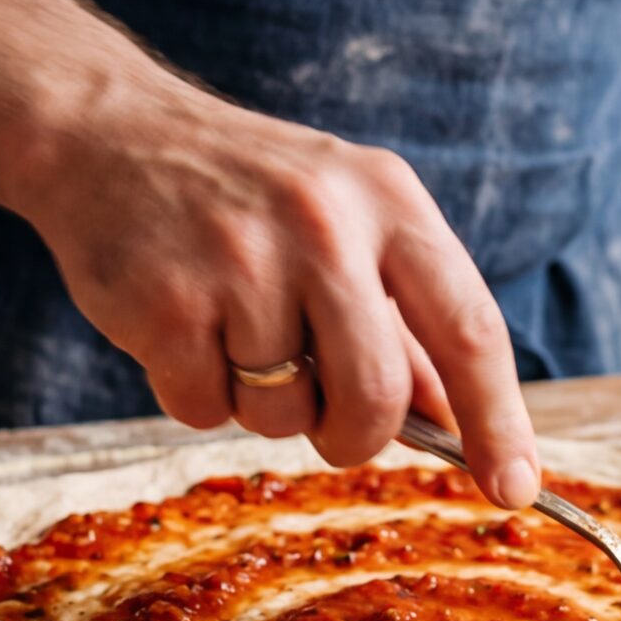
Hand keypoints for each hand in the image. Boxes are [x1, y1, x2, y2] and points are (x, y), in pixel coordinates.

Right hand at [27, 79, 542, 507]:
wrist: (107, 131)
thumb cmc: (245, 192)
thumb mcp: (345, 221)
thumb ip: (404, 319)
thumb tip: (459, 422)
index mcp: (388, 199)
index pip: (469, 328)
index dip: (499, 420)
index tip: (514, 488)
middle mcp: (323, 224)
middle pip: (375, 397)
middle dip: (353, 435)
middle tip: (324, 417)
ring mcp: (241, 261)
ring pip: (282, 415)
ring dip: (261, 405)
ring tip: (233, 331)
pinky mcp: (166, 300)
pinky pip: (202, 411)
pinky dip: (194, 394)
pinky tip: (182, 327)